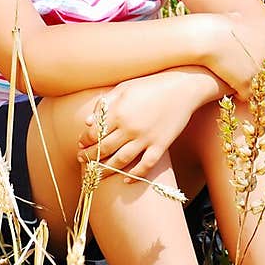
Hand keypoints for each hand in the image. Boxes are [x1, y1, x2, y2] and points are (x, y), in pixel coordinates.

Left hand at [77, 72, 200, 180]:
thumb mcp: (124, 88)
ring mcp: (146, 138)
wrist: (183, 88)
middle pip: (104, 149)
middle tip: (83, 161)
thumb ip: (104, 104)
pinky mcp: (161, 145)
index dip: (84, 141)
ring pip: (121, 160)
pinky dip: (135, 174)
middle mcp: (130, 128)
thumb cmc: (151, 85)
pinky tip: (126, 179)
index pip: (94, 133)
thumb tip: (88, 122)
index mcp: (119, 112)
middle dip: (90, 157)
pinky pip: (146, 165)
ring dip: (106, 170)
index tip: (81, 144)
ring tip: (97, 173)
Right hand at [204, 11, 264, 100]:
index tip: (264, 67)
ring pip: (264, 88)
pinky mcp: (245, 83)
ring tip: (244, 89)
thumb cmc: (212, 27)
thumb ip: (237, 20)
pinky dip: (241, 95)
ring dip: (256, 89)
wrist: (206, 38)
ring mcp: (256, 71)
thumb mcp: (229, 19)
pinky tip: (233, 93)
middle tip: (256, 82)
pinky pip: (248, 95)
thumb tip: (236, 16)